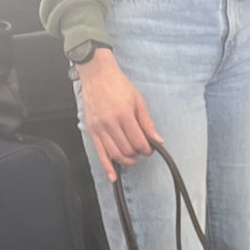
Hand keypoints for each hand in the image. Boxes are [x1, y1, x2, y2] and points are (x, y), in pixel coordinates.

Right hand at [77, 49, 161, 181]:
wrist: (96, 73)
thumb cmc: (116, 84)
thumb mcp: (138, 100)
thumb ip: (147, 122)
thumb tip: (157, 139)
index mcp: (124, 114)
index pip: (138, 142)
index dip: (147, 150)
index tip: (149, 149)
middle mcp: (110, 122)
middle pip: (127, 150)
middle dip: (137, 154)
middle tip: (141, 151)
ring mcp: (100, 127)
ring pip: (115, 154)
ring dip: (126, 161)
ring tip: (132, 158)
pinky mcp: (92, 130)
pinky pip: (99, 153)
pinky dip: (107, 167)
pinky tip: (113, 176)